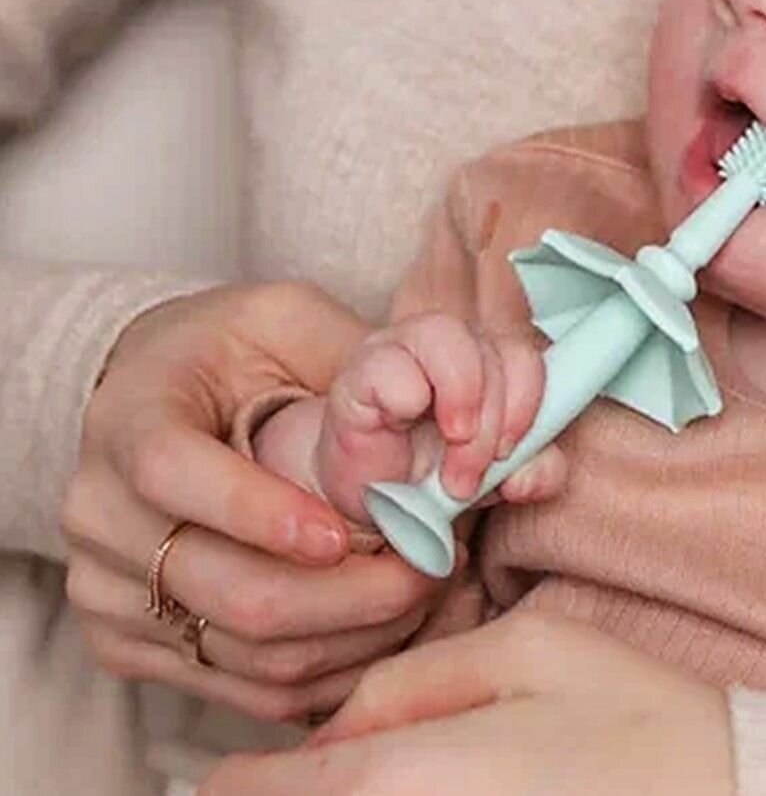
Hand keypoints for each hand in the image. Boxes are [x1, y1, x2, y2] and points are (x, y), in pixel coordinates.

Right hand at [61, 282, 449, 720]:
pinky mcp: (128, 642)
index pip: (173, 476)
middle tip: (428, 568)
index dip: (260, 513)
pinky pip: (234, 685)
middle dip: (343, 592)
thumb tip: (421, 404)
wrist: (147, 394)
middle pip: (220, 587)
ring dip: (346, 636)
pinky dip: (319, 672)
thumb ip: (343, 351)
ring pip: (236, 649)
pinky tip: (379, 634)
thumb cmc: (227, 347)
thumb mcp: (281, 316)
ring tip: (421, 596)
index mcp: (129, 421)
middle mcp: (100, 514)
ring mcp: (106, 589)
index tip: (345, 532)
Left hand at [201, 613, 734, 795]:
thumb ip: (410, 682)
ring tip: (383, 768)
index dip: (231, 782)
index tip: (231, 773)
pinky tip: (449, 786)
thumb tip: (328, 731)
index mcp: (400, 779)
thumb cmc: (640, 717)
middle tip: (323, 765)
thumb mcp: (529, 649)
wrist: (734, 792)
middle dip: (298, 791)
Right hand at [314, 311, 562, 520]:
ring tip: (448, 444)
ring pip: (447, 333)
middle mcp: (450, 344)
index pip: (525, 352)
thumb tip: (530, 477)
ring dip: (459, 398)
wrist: (367, 501)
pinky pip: (389, 362)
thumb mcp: (498, 481)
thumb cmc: (431, 476)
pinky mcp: (359, 371)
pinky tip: (399, 424)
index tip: (510, 450)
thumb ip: (532, 473)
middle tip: (469, 474)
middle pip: (493, 350)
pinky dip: (404, 397)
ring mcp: (401, 348)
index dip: (527, 402)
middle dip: (491, 422)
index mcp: (489, 359)